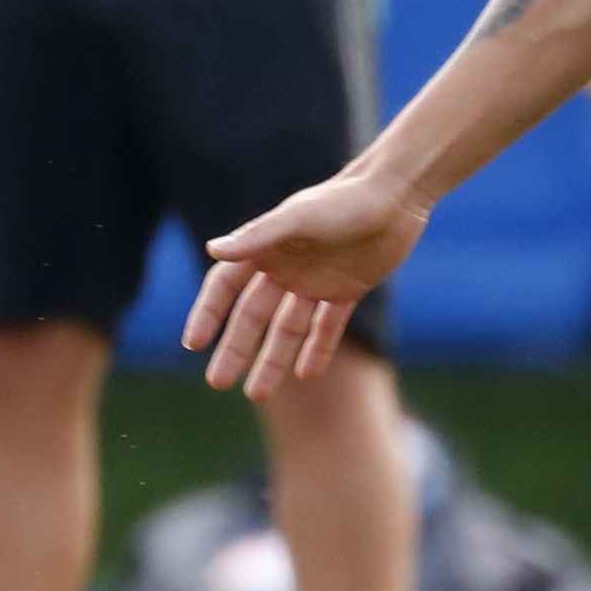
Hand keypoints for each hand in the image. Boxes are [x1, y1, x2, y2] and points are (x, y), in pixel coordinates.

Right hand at [183, 169, 428, 399]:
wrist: (397, 196)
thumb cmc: (344, 200)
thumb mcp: (299, 218)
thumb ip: (259, 236)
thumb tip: (214, 250)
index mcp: (266, 248)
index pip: (226, 286)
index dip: (209, 313)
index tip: (193, 344)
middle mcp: (286, 267)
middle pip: (253, 316)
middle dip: (236, 349)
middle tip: (218, 383)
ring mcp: (316, 281)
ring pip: (288, 328)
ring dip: (273, 359)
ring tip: (257, 394)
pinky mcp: (347, 290)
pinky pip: (327, 327)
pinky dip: (317, 349)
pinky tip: (306, 375)